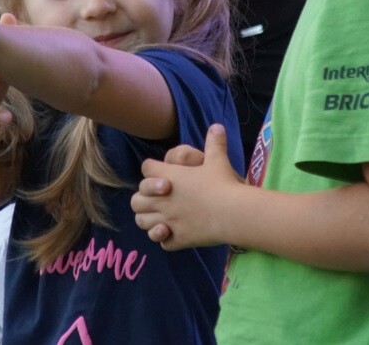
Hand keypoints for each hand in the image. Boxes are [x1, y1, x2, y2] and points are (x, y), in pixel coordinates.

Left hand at [131, 124, 241, 250]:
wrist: (233, 212)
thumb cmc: (223, 183)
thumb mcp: (218, 159)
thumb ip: (214, 143)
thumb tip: (217, 126)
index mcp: (168, 177)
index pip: (146, 168)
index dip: (152, 169)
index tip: (162, 173)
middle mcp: (162, 199)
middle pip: (136, 200)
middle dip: (143, 199)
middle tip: (157, 199)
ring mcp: (168, 221)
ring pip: (143, 222)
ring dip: (148, 220)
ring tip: (160, 218)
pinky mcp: (178, 238)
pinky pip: (162, 242)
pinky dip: (164, 238)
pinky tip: (173, 233)